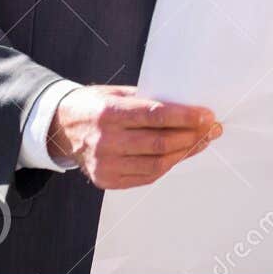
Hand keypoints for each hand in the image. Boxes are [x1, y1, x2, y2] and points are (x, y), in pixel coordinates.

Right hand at [47, 84, 220, 189]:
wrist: (61, 127)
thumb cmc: (95, 106)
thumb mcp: (118, 93)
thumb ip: (148, 101)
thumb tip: (187, 108)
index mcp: (109, 113)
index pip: (155, 116)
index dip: (185, 116)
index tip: (207, 115)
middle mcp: (106, 141)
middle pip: (160, 143)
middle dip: (192, 136)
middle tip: (211, 128)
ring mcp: (105, 164)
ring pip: (157, 164)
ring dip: (185, 153)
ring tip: (201, 141)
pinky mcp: (107, 180)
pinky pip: (146, 176)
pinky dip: (167, 165)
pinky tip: (180, 154)